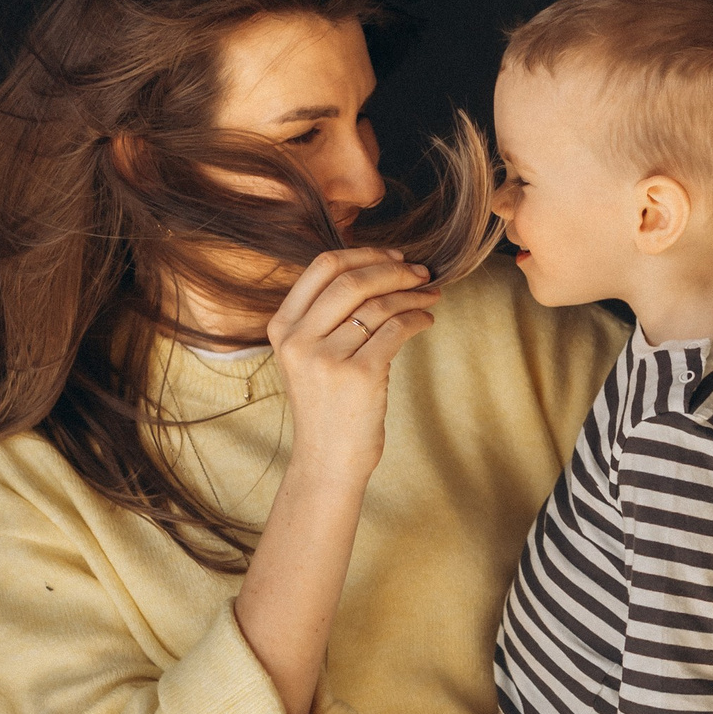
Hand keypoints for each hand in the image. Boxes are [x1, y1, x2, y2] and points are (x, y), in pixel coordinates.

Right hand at [266, 246, 439, 481]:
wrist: (327, 459)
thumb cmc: (326, 403)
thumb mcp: (307, 355)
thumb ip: (325, 315)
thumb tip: (377, 268)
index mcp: (282, 327)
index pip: (322, 267)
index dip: (364, 254)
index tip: (393, 257)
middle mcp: (298, 340)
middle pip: (352, 280)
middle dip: (394, 270)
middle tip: (421, 273)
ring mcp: (326, 359)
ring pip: (378, 305)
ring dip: (412, 294)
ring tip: (430, 295)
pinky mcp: (359, 376)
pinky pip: (396, 330)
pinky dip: (418, 318)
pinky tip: (426, 320)